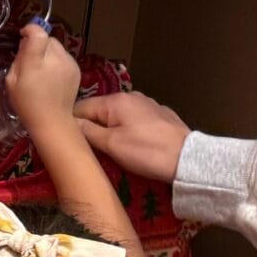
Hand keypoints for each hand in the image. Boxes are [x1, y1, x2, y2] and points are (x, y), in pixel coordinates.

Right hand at [5, 22, 82, 130]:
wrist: (52, 120)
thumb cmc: (26, 103)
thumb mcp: (11, 80)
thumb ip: (19, 58)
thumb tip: (26, 43)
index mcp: (35, 63)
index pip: (38, 33)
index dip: (30, 30)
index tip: (23, 36)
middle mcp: (55, 59)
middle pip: (48, 38)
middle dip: (38, 43)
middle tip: (31, 58)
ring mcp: (69, 64)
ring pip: (57, 46)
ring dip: (48, 51)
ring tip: (43, 68)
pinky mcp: (77, 69)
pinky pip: (64, 56)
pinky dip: (57, 60)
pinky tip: (53, 74)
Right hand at [75, 89, 191, 182]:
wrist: (188, 160)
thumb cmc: (146, 152)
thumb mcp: (111, 145)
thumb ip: (87, 131)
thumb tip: (67, 122)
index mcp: (115, 100)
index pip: (81, 107)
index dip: (72, 124)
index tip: (69, 140)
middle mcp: (131, 96)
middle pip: (100, 111)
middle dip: (93, 127)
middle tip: (90, 149)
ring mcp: (148, 104)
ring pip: (119, 116)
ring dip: (111, 129)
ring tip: (111, 149)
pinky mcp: (161, 116)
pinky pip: (136, 120)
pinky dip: (129, 130)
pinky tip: (135, 145)